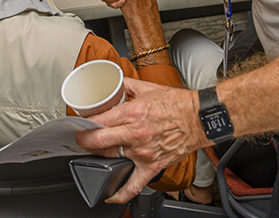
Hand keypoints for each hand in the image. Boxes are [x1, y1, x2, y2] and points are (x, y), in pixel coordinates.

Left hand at [75, 79, 203, 203]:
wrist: (198, 119)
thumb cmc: (177, 104)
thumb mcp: (149, 88)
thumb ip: (129, 85)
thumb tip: (116, 83)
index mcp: (132, 112)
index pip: (99, 121)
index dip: (84, 124)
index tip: (80, 124)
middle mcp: (135, 133)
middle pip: (99, 141)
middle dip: (84, 141)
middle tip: (80, 140)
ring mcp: (142, 152)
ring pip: (110, 159)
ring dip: (98, 158)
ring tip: (94, 154)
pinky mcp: (151, 166)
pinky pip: (133, 185)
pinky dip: (119, 193)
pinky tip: (110, 194)